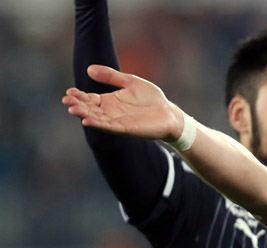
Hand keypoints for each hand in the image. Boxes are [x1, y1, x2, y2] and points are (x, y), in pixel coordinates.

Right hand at [62, 65, 183, 140]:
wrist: (169, 113)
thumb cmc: (151, 98)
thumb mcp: (130, 82)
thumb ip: (111, 76)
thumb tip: (89, 69)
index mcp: (110, 101)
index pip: (89, 98)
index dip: (78, 96)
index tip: (69, 92)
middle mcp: (110, 112)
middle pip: (89, 109)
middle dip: (77, 105)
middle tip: (66, 100)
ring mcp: (117, 121)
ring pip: (96, 118)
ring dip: (84, 115)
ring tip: (72, 109)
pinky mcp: (126, 129)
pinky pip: (109, 126)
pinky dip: (98, 124)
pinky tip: (87, 121)